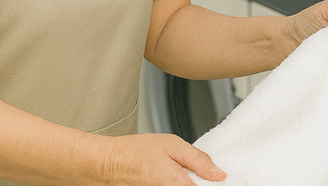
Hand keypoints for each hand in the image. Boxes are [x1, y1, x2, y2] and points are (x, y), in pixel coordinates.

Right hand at [98, 133, 225, 184]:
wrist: (108, 164)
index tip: (214, 178)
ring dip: (186, 184)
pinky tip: (167, 179)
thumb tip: (219, 174)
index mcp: (177, 185)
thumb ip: (198, 160)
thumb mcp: (171, 145)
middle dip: (197, 183)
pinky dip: (173, 185)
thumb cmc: (135, 152)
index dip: (211, 183)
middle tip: (189, 173)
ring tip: (174, 175)